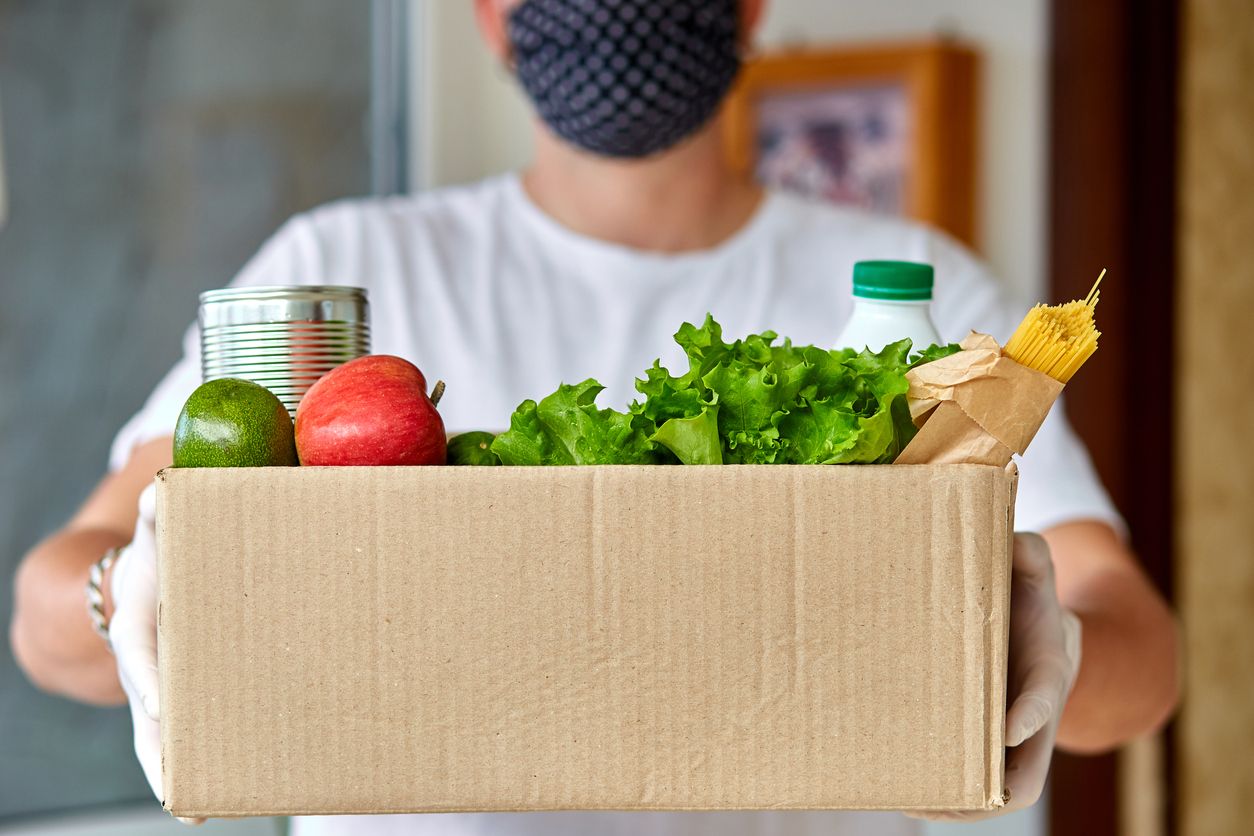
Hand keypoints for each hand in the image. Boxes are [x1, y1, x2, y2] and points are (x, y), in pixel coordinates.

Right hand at [108, 483, 203, 824]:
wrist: (155, 575)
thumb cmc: (168, 550)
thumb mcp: (163, 527)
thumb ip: (163, 509)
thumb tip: (161, 493)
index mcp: (141, 619)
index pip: (140, 652)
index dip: (149, 679)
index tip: (160, 706)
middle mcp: (146, 660)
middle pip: (146, 711)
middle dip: (159, 748)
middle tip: (174, 787)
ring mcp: (164, 683)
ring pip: (162, 736)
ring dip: (175, 773)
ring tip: (193, 813)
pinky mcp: (187, 696)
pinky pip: (189, 734)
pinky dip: (195, 766)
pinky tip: (209, 804)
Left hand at [911, 533, 1082, 820]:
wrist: (1032, 625)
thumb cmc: (1027, 595)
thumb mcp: (1034, 568)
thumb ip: (1030, 553)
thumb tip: (1013, 545)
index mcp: (1046, 670)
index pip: (1044, 697)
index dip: (1030, 715)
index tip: (1008, 728)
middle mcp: (1029, 714)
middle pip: (1021, 774)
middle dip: (987, 790)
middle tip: (943, 794)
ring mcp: (1006, 736)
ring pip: (991, 787)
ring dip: (955, 802)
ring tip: (908, 799)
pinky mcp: (979, 740)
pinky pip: (967, 777)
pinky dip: (940, 790)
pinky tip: (899, 789)